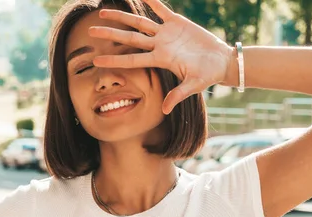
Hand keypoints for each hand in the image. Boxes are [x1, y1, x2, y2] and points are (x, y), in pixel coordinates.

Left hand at [89, 0, 232, 114]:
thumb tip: (164, 110)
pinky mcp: (177, 22)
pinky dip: (151, 0)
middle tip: (91, 31)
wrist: (221, 62)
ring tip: (103, 10)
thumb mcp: (193, 86)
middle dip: (110, 34)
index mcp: (160, 60)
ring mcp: (166, 33)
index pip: (132, 59)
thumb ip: (178, 95)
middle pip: (129, 38)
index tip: (96, 59)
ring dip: (122, 16)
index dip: (114, 59)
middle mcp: (159, 45)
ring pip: (139, 22)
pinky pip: (161, 8)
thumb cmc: (207, 76)